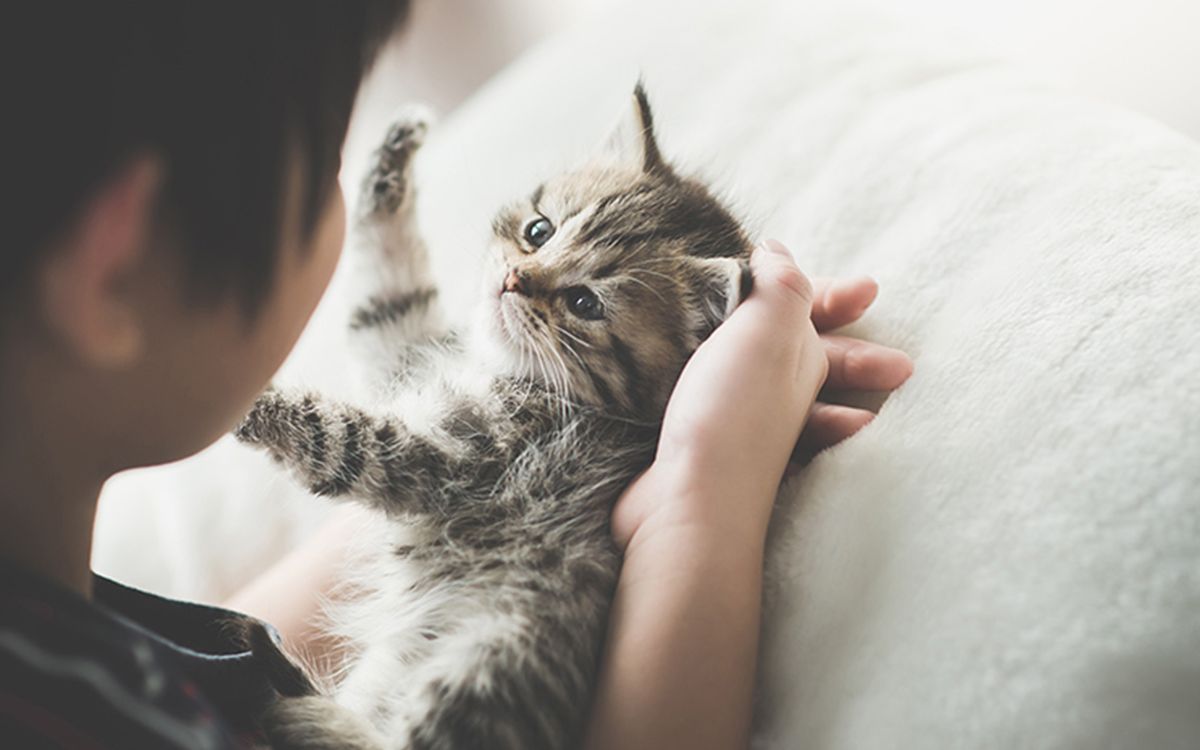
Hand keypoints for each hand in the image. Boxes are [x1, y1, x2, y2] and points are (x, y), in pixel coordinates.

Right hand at [611, 239, 911, 549]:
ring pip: (766, 382)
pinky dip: (722, 395)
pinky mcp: (701, 443)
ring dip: (785, 371)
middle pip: (810, 352)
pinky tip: (716, 394)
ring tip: (794, 359)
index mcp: (801, 358)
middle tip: (866, 317)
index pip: (822, 315)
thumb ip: (783, 286)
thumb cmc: (735, 410)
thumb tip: (778, 251)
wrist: (688, 501)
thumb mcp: (769, 329)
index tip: (868, 288)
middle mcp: (779, 392)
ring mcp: (742, 421)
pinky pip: (720, 410)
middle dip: (834, 336)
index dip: (838, 295)